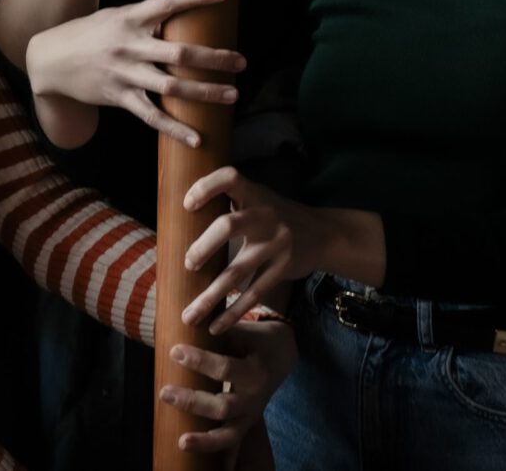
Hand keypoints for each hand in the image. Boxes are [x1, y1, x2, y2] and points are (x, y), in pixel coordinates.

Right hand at [27, 0, 244, 147]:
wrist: (50, 61)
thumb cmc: (88, 33)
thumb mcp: (115, 17)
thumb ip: (146, 18)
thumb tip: (182, 14)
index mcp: (129, 18)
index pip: (168, 3)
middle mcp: (129, 46)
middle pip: (179, 53)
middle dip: (214, 59)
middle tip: (241, 62)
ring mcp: (124, 74)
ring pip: (171, 87)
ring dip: (205, 92)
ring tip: (232, 94)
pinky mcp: (119, 98)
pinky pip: (151, 116)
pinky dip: (175, 129)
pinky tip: (197, 138)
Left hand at [161, 318, 295, 465]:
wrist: (282, 354)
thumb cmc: (255, 339)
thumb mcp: (244, 330)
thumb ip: (218, 330)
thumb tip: (184, 322)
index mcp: (255, 371)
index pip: (225, 369)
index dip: (199, 361)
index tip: (174, 351)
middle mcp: (254, 397)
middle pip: (223, 406)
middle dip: (193, 402)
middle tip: (164, 392)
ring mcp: (251, 414)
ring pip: (229, 433)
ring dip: (204, 439)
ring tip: (182, 440)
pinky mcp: (246, 423)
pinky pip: (231, 442)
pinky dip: (217, 452)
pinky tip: (202, 458)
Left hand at [181, 170, 387, 332]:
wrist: (324, 233)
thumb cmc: (277, 215)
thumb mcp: (259, 198)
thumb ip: (231, 202)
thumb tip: (182, 214)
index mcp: (254, 194)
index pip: (230, 178)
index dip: (206, 187)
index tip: (187, 203)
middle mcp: (265, 216)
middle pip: (229, 226)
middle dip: (204, 246)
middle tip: (187, 264)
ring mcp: (275, 244)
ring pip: (237, 271)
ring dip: (210, 296)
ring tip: (189, 315)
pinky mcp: (282, 269)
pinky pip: (254, 294)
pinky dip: (233, 312)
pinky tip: (216, 326)